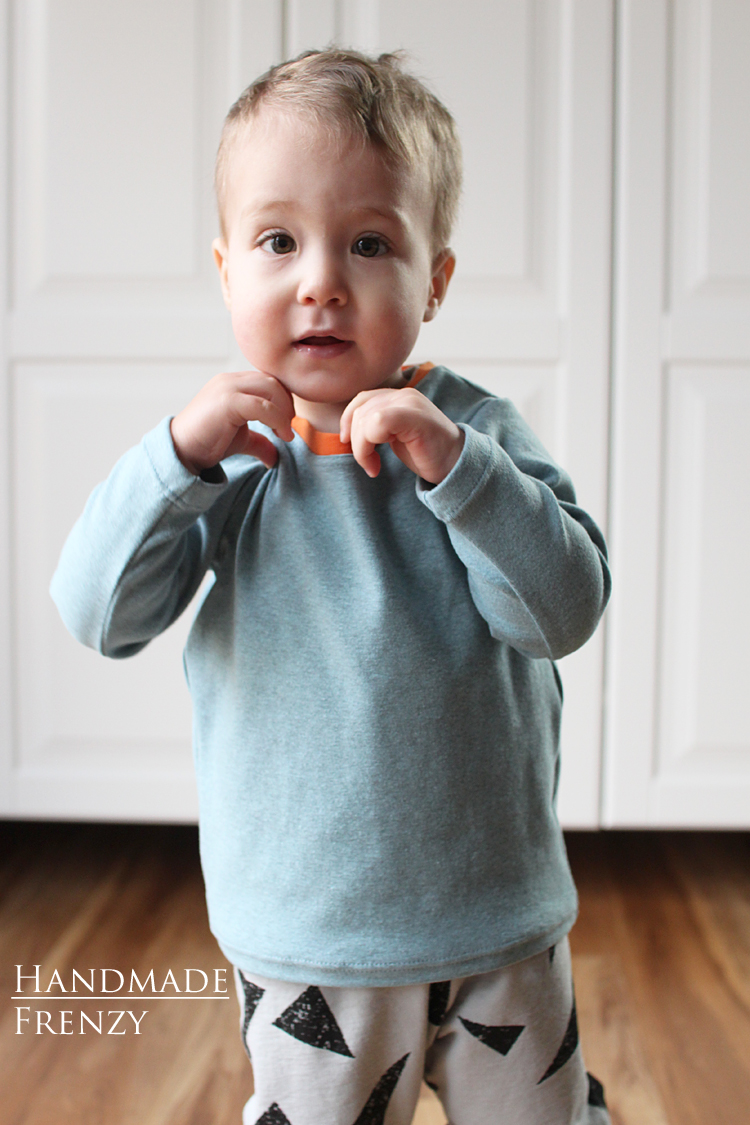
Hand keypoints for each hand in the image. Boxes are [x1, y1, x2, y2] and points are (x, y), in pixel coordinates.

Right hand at [170, 371, 294, 473]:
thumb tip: (275, 457)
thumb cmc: (208, 442)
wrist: (182, 450)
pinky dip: (277, 419)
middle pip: (272, 381)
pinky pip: (262, 405)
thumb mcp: (240, 439)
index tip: (287, 422)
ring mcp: (227, 388)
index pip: (268, 380)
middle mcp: (230, 380)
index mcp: (233, 383)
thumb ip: (259, 441)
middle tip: (288, 428)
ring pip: (271, 388)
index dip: (284, 399)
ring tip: (284, 433)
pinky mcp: (227, 402)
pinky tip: (280, 435)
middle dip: (287, 404)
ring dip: (284, 411)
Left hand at [339, 387, 464, 482]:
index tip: (348, 443)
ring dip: (361, 448)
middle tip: (367, 463)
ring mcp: (410, 404)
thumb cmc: (426, 453)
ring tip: (372, 466)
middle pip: (360, 410)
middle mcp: (405, 395)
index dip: (348, 420)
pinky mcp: (414, 418)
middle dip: (355, 440)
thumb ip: (376, 425)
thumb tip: (347, 432)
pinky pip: (377, 423)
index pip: (362, 399)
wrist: (456, 465)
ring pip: (365, 419)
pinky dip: (367, 447)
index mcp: (399, 396)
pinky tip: (376, 466)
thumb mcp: (396, 435)